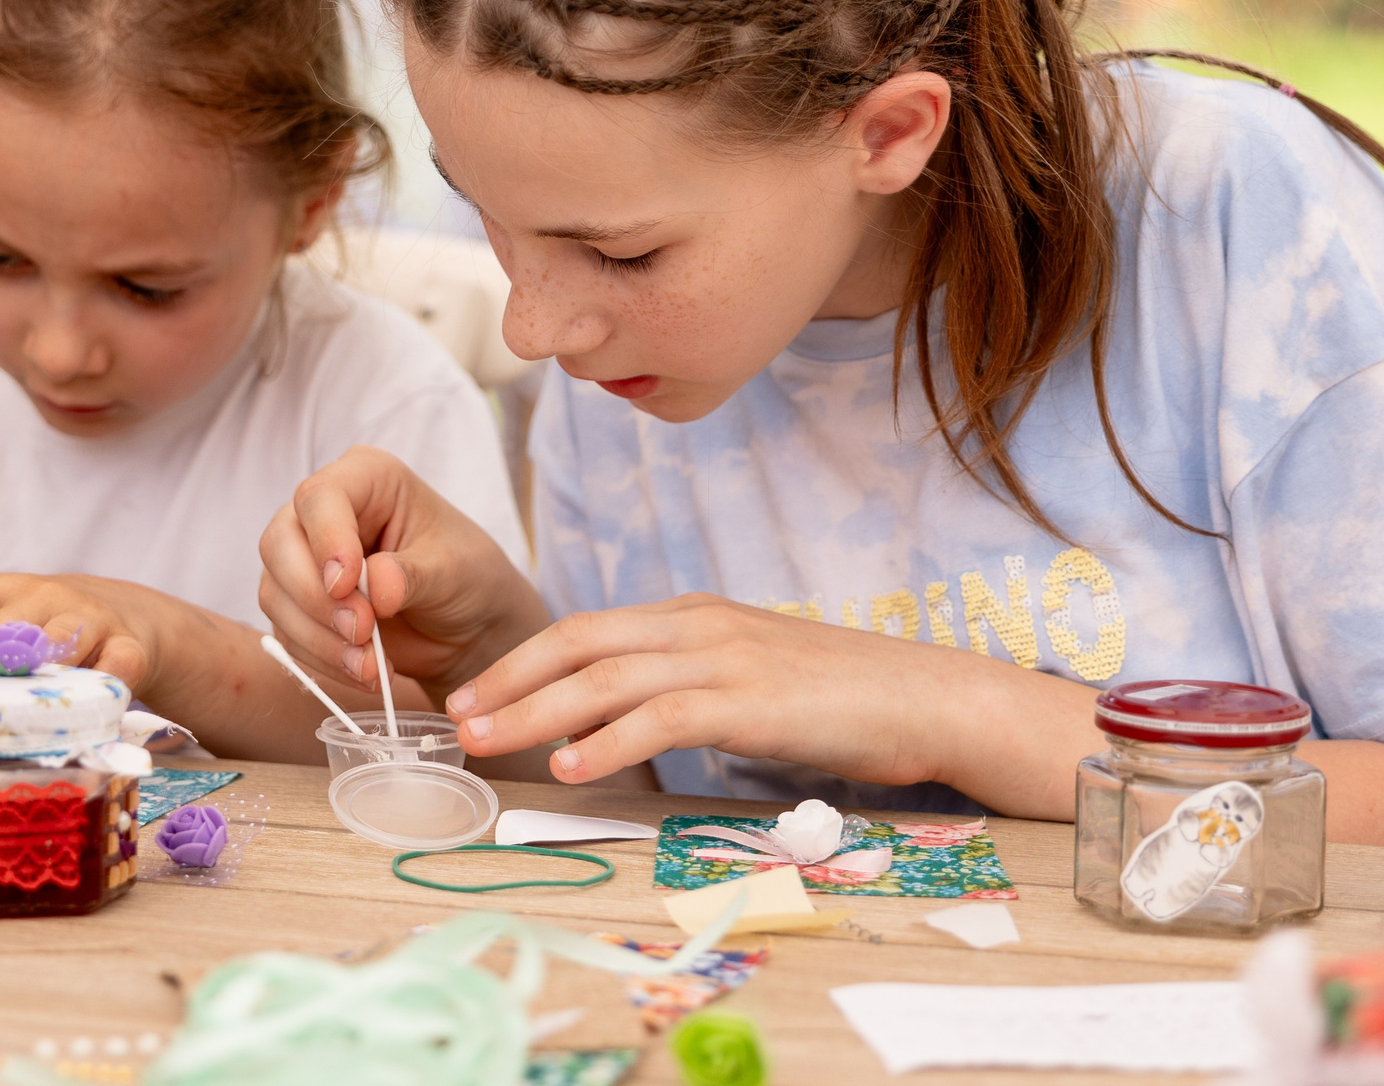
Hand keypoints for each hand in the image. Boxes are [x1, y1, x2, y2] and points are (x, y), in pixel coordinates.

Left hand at [0, 573, 189, 700]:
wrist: (126, 616)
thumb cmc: (41, 636)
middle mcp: (41, 595)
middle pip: (1, 637)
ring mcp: (88, 617)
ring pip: (59, 647)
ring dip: (37, 689)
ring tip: (20, 724)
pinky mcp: (129, 645)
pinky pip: (115, 670)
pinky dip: (98, 695)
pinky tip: (83, 717)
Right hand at [258, 446, 549, 700]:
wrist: (469, 626)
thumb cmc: (467, 576)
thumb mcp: (452, 570)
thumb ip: (411, 575)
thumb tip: (374, 587)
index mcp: (366, 478)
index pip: (320, 496)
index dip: (326, 540)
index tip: (348, 585)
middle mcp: (325, 512)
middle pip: (279, 542)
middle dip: (316, 597)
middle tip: (362, 632)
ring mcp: (305, 559)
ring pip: (275, 592)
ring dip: (318, 637)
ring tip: (370, 665)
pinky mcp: (299, 605)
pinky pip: (285, 633)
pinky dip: (320, 659)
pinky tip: (362, 671)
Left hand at [447, 592, 1098, 800]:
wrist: (926, 696)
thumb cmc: (839, 700)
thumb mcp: (747, 680)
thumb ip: (684, 690)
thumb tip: (619, 728)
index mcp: (692, 617)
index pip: (586, 630)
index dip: (523, 661)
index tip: (476, 694)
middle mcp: (698, 626)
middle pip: (579, 643)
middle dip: (510, 680)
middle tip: (458, 719)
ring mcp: (724, 658)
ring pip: (607, 678)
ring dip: (538, 712)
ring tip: (489, 743)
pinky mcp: (750, 699)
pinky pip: (663, 717)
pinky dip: (609, 740)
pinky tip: (572, 767)